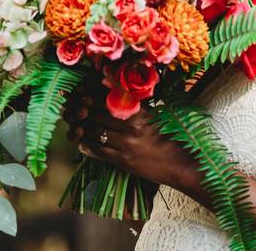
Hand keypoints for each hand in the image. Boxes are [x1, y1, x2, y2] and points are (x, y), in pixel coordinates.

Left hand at [63, 93, 202, 194]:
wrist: (181, 163)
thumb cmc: (171, 136)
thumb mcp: (155, 115)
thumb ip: (136, 106)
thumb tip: (116, 94)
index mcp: (138, 112)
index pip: (106, 99)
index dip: (90, 95)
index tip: (82, 93)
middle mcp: (129, 127)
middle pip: (95, 114)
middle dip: (81, 109)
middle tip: (74, 106)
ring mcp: (124, 144)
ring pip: (92, 131)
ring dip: (81, 126)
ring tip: (77, 123)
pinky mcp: (122, 161)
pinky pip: (96, 150)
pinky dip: (86, 144)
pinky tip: (83, 141)